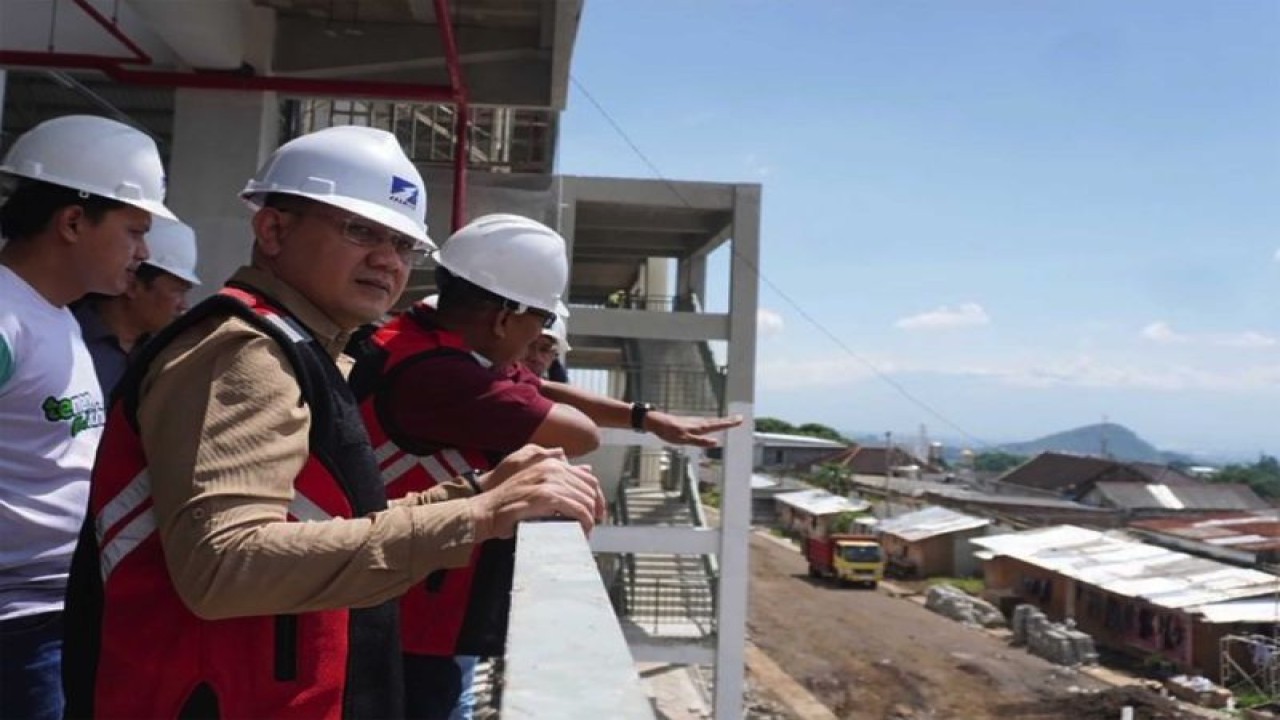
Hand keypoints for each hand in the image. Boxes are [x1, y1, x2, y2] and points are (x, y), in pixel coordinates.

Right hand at [468, 449, 605, 539]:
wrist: (485, 510)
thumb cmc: (508, 502)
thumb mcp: (535, 484)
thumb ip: (559, 477)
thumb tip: (587, 470)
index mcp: (551, 463)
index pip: (588, 478)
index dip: (598, 497)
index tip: (598, 512)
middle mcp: (552, 468)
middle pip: (590, 489)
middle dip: (596, 509)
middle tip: (593, 525)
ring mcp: (549, 481)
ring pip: (585, 500)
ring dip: (590, 519)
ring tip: (586, 531)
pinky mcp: (546, 496)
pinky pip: (577, 509)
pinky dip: (583, 522)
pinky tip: (581, 531)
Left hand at [645, 412, 743, 447]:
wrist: (658, 423)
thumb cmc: (670, 432)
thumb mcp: (685, 440)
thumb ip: (700, 441)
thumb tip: (715, 442)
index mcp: (701, 427)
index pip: (719, 425)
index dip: (730, 423)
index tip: (740, 420)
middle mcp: (700, 423)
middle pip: (718, 421)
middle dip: (729, 420)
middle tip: (740, 418)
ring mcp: (695, 422)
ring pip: (712, 421)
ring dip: (722, 421)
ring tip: (731, 421)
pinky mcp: (691, 423)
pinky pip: (706, 422)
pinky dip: (713, 422)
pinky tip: (712, 424)